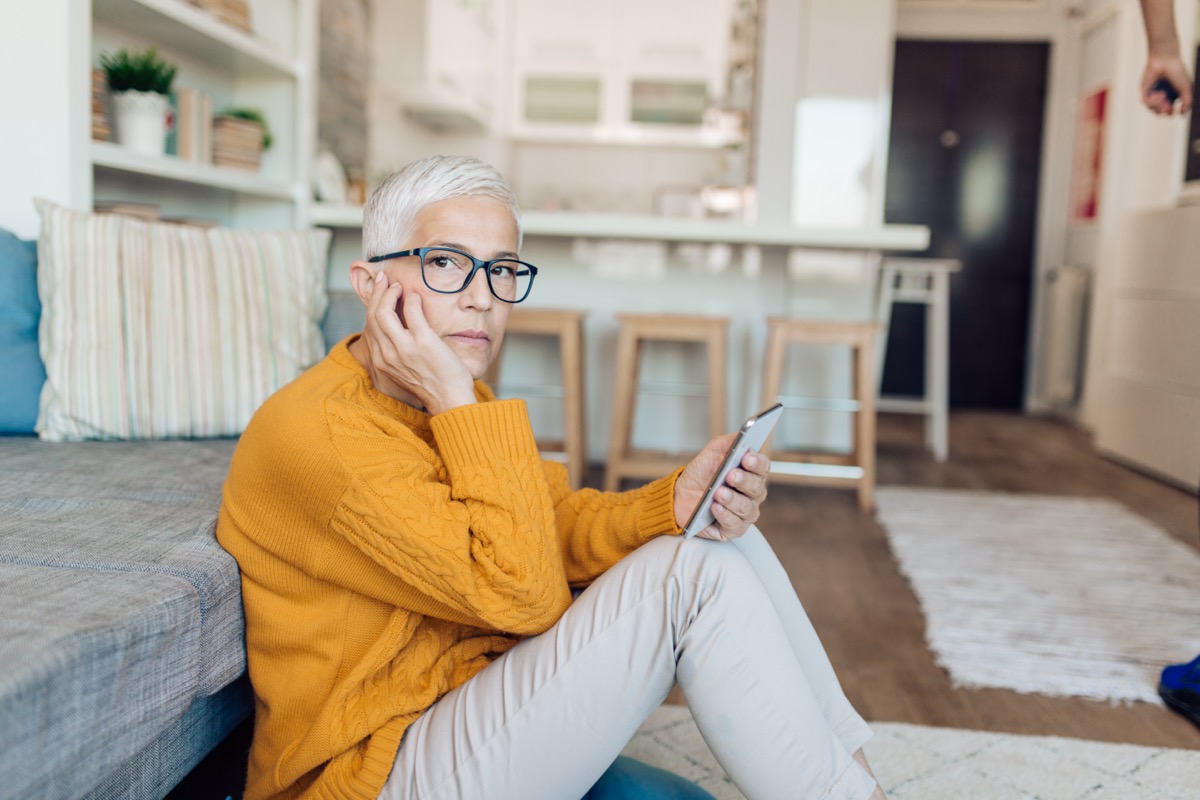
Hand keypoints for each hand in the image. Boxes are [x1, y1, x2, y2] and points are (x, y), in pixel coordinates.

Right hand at [359, 272, 475, 413]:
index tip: (380, 290)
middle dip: (378, 292)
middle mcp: (387, 355)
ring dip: (390, 293)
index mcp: (381, 360)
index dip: (373, 303)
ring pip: (384, 311)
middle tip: (386, 279)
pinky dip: (413, 299)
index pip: (369, 325)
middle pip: (373, 315)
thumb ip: (397, 349)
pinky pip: (412, 311)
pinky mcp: (423, 343)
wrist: (450, 399)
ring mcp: (404, 349)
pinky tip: (417, 297)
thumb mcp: (405, 367)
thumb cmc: (432, 382)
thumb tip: (397, 327)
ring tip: (399, 286)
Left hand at [674, 433, 770, 541]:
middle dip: (744, 481)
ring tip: (718, 493)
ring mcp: (744, 513)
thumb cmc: (702, 473)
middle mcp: (752, 495)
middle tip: (730, 475)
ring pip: (747, 508)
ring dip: (733, 500)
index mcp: (752, 473)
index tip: (746, 458)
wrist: (680, 495)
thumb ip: (730, 442)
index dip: (757, 463)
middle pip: (757, 488)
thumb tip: (744, 433)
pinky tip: (715, 508)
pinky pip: (735, 525)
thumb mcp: (714, 452)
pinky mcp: (733, 529)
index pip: (763, 467)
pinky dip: (725, 516)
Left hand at [1142, 55, 1193, 114]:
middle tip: (1167, 104)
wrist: (1165, 60)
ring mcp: (1152, 94)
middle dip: (1164, 111)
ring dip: (1158, 105)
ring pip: (1152, 109)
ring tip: (1162, 95)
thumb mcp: (1186, 88)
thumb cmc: (1177, 72)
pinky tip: (1158, 93)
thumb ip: (1187, 102)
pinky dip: (1153, 101)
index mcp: (1172, 96)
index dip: (1170, 112)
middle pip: (1160, 112)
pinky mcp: (1145, 90)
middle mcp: (1162, 96)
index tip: (1173, 108)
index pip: (1168, 111)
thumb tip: (1182, 115)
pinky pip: (1146, 102)